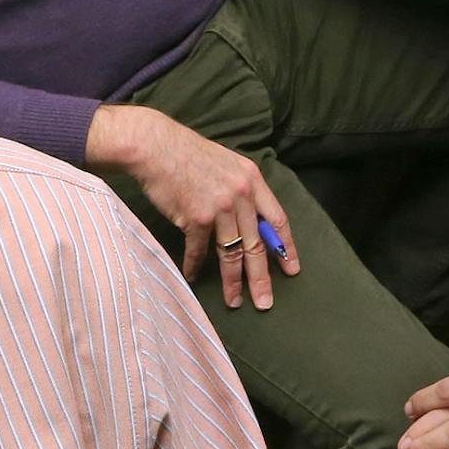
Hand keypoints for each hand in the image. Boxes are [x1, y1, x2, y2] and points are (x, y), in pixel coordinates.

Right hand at [86, 105, 299, 308]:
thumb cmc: (187, 153)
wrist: (156, 146)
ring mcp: (220, 207)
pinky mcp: (196, 217)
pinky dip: (195, 266)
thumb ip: (242, 188)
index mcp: (252, 180)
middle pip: (256, 244)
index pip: (277, 220)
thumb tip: (250, 217)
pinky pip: (199, 250)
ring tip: (235, 301)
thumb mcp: (227, 163)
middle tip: (265, 302)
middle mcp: (241, 195)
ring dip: (233, 282)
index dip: (286, 247)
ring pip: (231, 253)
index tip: (292, 269)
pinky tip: (193, 277)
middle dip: (262, 277)